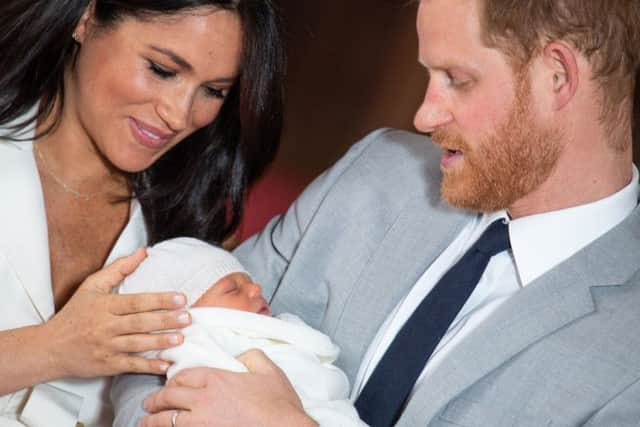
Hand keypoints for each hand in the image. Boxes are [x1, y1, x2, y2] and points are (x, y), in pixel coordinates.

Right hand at [44, 248, 191, 377]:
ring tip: (181, 338)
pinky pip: (130, 365)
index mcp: (104, 306)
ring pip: (137, 344)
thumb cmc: (75, 314)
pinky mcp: (106, 365)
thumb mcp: (92, 287)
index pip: (136, 302)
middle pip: (139, 322)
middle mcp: (105, 326)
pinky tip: (165, 364)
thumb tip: (143, 252)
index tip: (181, 298)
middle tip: (187, 317)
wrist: (50, 348)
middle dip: (165, 320)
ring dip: (160, 342)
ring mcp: (106, 347)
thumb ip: (119, 268)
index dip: (159, 300)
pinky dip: (148, 366)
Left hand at [141, 349, 317, 426]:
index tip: (170, 385)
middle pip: (168, 398)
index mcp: (217, 380)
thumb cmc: (279, 404)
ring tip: (146, 422)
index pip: (184, 376)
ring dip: (152, 421)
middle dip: (155, 401)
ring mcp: (201, 424)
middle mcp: (203, 400)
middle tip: (148, 404)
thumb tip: (242, 355)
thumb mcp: (269, 371)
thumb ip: (252, 356)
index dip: (174, 380)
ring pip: (165, 421)